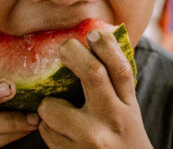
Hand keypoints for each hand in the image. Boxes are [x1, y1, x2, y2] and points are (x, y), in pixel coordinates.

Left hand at [37, 30, 151, 147]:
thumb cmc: (123, 137)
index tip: (93, 34)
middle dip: (73, 54)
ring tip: (58, 108)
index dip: (105, 45)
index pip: (120, 68)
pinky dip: (46, 126)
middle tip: (65, 49)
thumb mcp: (128, 110)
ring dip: (48, 104)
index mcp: (128, 106)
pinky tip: (60, 131)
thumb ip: (115, 82)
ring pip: (52, 106)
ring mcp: (90, 139)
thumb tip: (96, 36)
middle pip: (92, 74)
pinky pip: (45, 131)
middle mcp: (113, 120)